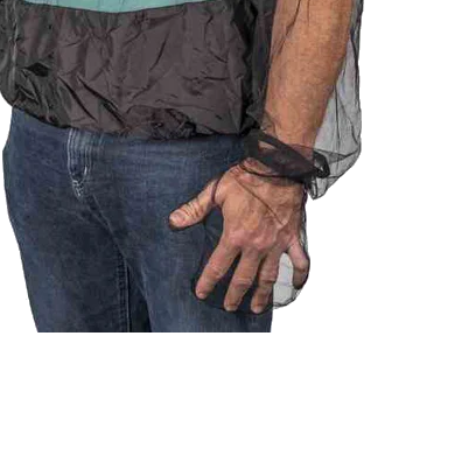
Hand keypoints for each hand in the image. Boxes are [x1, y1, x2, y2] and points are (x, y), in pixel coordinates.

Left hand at [168, 159, 309, 312]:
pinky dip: (299, 275)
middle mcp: (256, 245)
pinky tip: (296, 286)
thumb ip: (195, 209)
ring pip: (268, 277)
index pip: (218, 266)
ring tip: (256, 307)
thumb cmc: (248, 176)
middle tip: (228, 306)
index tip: (201, 292)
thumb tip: (173, 221)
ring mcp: (276, 244)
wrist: (277, 167)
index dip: (208, 281)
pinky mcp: (292, 237)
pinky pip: (299, 261)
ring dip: (262, 294)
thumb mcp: (216, 191)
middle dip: (234, 295)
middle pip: (243, 278)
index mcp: (236, 235)